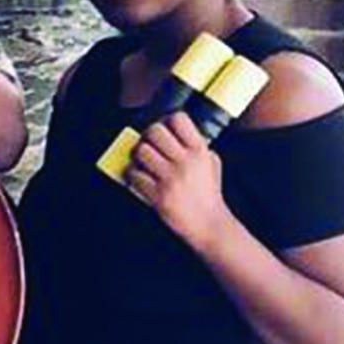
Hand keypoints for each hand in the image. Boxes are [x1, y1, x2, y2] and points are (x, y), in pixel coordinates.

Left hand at [125, 112, 227, 246]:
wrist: (209, 225)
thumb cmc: (208, 194)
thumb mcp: (211, 164)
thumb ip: (198, 146)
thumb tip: (176, 131)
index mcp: (200, 151)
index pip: (179, 119)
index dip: (166, 121)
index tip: (164, 128)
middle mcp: (186, 162)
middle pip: (154, 131)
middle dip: (147, 137)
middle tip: (149, 146)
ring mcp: (171, 179)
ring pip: (141, 151)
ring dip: (138, 157)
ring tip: (143, 163)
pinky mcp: (158, 195)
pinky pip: (133, 175)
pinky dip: (132, 176)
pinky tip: (139, 179)